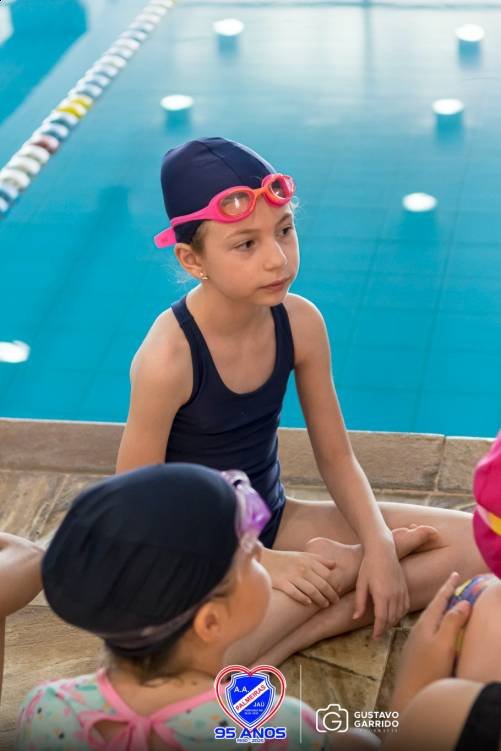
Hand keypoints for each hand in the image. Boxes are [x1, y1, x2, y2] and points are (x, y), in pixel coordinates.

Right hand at [261, 548, 339, 607]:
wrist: (264, 559)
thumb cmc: (284, 559)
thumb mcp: (302, 555)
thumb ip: (319, 559)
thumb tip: (335, 564)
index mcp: (308, 560)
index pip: (327, 574)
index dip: (335, 583)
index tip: (339, 590)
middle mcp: (302, 568)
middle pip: (322, 584)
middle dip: (331, 594)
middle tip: (335, 601)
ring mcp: (292, 576)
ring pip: (312, 591)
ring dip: (321, 600)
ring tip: (325, 605)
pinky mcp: (282, 583)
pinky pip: (296, 593)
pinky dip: (303, 599)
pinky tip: (308, 604)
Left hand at [353, 539, 409, 638]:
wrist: (382, 550)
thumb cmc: (368, 566)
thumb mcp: (361, 584)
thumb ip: (359, 602)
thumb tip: (356, 618)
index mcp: (382, 595)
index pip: (381, 619)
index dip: (378, 630)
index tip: (374, 637)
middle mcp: (394, 595)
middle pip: (391, 619)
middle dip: (384, 628)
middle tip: (377, 634)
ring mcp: (401, 591)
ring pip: (399, 614)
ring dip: (392, 622)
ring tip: (384, 626)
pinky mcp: (405, 587)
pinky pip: (405, 606)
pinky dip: (401, 614)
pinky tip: (395, 615)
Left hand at [391, 571, 470, 713]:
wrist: (409, 695)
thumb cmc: (428, 669)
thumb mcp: (444, 643)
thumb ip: (453, 622)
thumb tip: (463, 602)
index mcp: (426, 624)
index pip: (439, 600)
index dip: (448, 586)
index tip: (454, 573)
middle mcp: (420, 630)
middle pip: (435, 608)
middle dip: (445, 596)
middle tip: (453, 585)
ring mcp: (417, 642)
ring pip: (431, 620)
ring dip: (441, 611)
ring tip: (449, 605)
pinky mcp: (417, 654)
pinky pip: (430, 632)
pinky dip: (438, 625)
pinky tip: (439, 632)